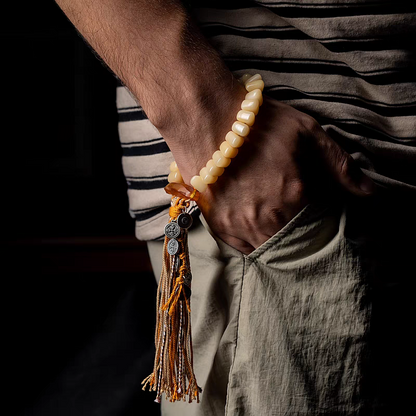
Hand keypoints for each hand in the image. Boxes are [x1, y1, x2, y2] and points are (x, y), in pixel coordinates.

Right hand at [194, 95, 375, 254]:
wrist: (206, 119)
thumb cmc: (258, 123)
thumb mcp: (307, 133)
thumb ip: (339, 164)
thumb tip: (369, 191)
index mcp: (293, 198)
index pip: (317, 228)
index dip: (319, 222)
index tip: (315, 212)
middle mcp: (267, 219)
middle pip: (292, 241)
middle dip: (298, 233)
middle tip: (294, 215)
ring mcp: (239, 225)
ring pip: (267, 247)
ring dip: (276, 239)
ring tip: (277, 222)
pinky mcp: (218, 224)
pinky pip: (242, 248)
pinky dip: (254, 242)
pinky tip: (258, 227)